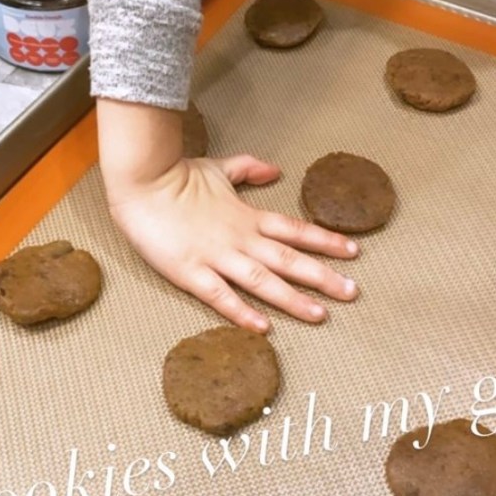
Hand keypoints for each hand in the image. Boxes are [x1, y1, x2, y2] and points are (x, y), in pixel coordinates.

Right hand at [106, 153, 359, 331]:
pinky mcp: (190, 272)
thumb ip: (249, 169)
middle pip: (288, 259)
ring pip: (262, 281)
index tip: (354, 251)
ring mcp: (216, 256)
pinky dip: (242, 312)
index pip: (295, 230)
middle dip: (323, 276)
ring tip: (321, 315)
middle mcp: (239, 238)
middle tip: (353, 292)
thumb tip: (276, 170)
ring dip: (293, 299)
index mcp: (247, 216)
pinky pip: (220, 296)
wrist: (142, 181)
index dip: (325, 240)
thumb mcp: (219, 168)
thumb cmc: (178, 175)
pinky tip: (264, 328)